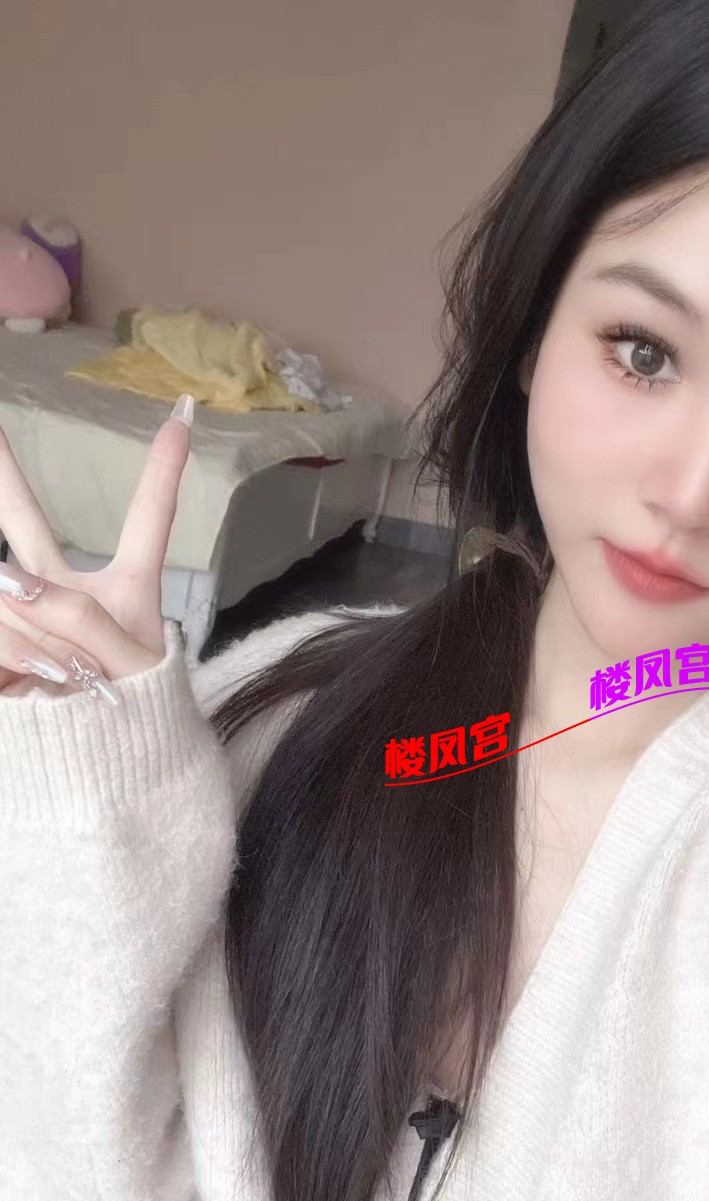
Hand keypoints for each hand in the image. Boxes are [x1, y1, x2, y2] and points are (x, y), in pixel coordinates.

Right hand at [0, 397, 193, 699]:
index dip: (164, 469)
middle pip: (25, 519)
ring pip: (7, 593)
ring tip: (63, 679)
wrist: (108, 774)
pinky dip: (14, 654)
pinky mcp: (0, 641)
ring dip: (33, 639)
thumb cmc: (138, 719)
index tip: (184, 412)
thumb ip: (80, 621)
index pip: (147, 521)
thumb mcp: (132, 671)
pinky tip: (33, 682)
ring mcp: (25, 615)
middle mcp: (67, 593)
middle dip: (0, 471)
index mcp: (128, 591)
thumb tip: (10, 583)